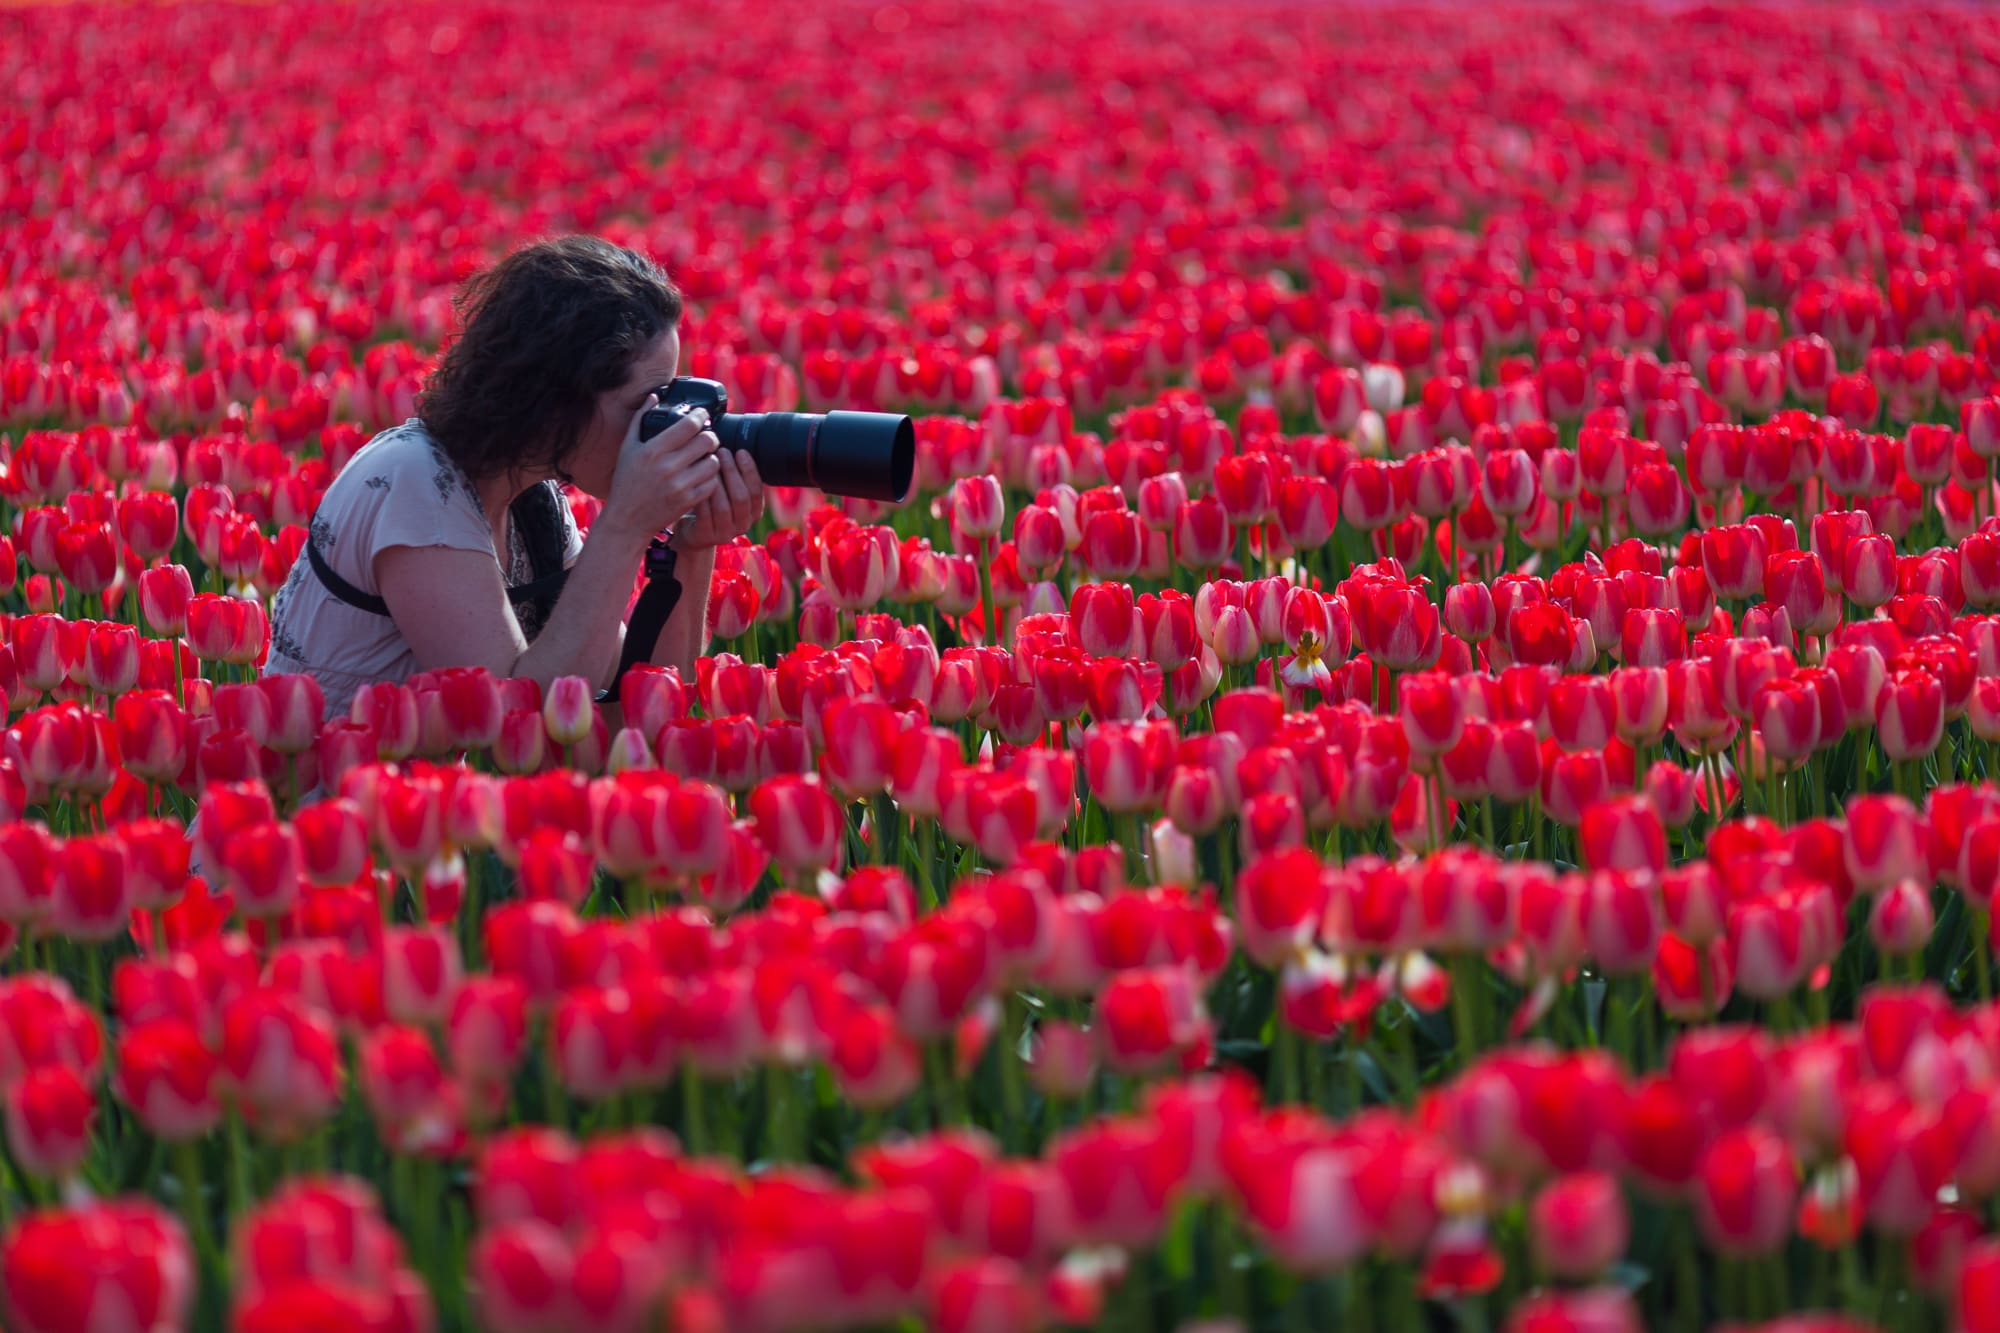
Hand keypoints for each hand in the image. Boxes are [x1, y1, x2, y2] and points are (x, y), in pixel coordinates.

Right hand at [599, 396, 723, 539]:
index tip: (702, 414)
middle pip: (707, 441)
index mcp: (652, 450)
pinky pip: (712, 483)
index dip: (700, 416)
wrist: (626, 519)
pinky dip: (711, 477)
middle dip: (710, 436)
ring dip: (712, 457)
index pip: (688, 425)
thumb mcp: (627, 448)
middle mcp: (667, 467)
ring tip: (705, 456)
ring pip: (713, 462)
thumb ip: (640, 419)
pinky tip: (703, 474)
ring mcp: (679, 486)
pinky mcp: (688, 502)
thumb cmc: (626, 481)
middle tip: (707, 436)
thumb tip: (654, 396)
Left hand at [671, 448, 763, 550]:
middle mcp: (743, 524)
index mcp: (753, 513)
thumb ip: (736, 477)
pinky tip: (694, 478)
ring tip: (707, 462)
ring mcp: (725, 532)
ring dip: (716, 481)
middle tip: (722, 451)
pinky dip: (700, 494)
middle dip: (732, 471)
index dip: (750, 470)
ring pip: (723, 505)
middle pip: (741, 497)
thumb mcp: (728, 493)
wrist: (693, 533)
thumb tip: (738, 445)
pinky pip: (704, 513)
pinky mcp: (706, 535)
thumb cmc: (712, 506)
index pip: (757, 490)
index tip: (741, 451)